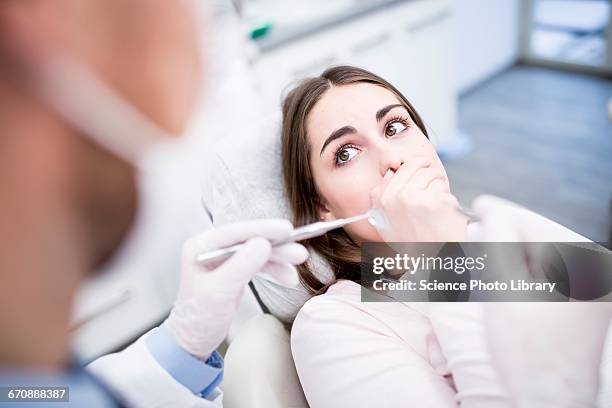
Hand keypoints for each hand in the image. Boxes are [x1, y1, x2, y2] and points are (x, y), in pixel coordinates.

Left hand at [166, 219, 308, 359]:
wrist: (193, 341)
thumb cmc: (197, 319)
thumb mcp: (220, 291)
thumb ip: (241, 266)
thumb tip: (263, 243)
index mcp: (202, 246)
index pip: (237, 232)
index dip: (264, 229)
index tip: (286, 229)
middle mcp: (213, 248)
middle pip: (251, 241)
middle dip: (277, 248)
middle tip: (299, 253)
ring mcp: (225, 259)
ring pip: (258, 253)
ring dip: (279, 261)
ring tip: (295, 272)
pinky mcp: (235, 271)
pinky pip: (259, 265)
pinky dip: (274, 270)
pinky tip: (288, 277)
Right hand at [370, 159, 466, 241]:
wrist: (432, 261)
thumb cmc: (412, 243)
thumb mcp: (385, 222)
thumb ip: (382, 197)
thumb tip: (391, 173)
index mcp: (382, 200)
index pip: (400, 168)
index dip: (414, 166)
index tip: (421, 169)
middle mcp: (397, 197)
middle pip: (418, 165)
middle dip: (429, 172)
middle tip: (433, 186)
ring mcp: (418, 198)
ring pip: (433, 174)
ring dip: (439, 186)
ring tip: (436, 206)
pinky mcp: (437, 201)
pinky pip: (445, 189)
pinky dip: (448, 200)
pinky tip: (443, 215)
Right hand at [472, 195, 610, 406]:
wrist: (549, 401)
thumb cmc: (526, 350)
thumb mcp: (504, 290)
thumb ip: (498, 242)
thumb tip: (491, 210)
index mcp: (585, 264)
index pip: (536, 223)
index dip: (501, 212)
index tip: (477, 204)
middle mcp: (597, 272)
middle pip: (540, 240)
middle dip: (504, 235)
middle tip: (473, 232)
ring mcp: (593, 289)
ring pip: (543, 258)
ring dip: (511, 254)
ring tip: (481, 253)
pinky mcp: (585, 304)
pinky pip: (550, 276)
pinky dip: (523, 272)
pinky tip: (501, 274)